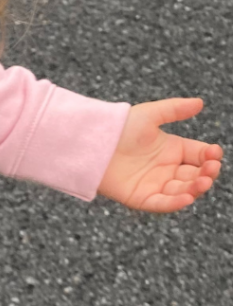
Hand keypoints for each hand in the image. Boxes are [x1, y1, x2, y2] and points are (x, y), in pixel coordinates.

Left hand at [98, 98, 222, 211]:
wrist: (90, 142)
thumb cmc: (117, 127)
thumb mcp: (148, 114)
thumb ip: (174, 109)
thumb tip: (200, 102)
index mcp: (171, 149)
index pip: (199, 155)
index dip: (210, 156)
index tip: (214, 153)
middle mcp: (166, 168)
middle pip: (195, 175)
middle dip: (207, 173)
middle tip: (210, 168)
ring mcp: (155, 184)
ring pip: (183, 190)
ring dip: (196, 188)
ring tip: (202, 181)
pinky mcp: (141, 198)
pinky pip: (163, 204)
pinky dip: (176, 203)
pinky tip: (187, 198)